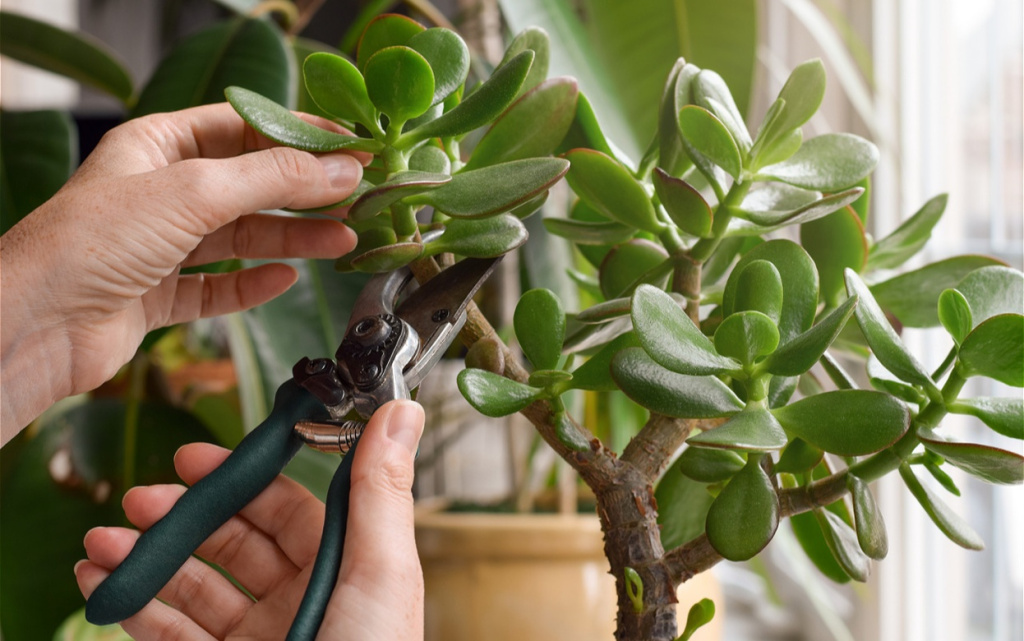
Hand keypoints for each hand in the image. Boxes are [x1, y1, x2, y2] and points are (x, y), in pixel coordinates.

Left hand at [0, 103, 366, 441]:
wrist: (35, 325)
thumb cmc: (91, 242)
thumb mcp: (193, 192)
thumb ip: (272, 180)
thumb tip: (340, 170)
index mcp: (157, 146)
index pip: (242, 128)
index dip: (299, 136)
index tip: (350, 148)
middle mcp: (159, 193)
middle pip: (248, 185)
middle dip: (303, 192)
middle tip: (356, 196)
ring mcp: (158, 246)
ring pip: (239, 238)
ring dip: (291, 239)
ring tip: (343, 240)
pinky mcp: (158, 295)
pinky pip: (218, 287)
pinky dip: (252, 285)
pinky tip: (285, 280)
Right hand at [75, 399, 424, 639]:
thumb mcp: (381, 575)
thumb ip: (380, 491)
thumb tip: (400, 410)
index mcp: (345, 568)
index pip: (288, 507)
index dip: (243, 479)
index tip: (196, 456)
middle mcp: (301, 599)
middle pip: (233, 542)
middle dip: (185, 515)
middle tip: (140, 498)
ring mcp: (260, 637)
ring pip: (195, 587)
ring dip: (148, 558)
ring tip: (104, 541)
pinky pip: (171, 634)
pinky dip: (135, 607)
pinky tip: (103, 583)